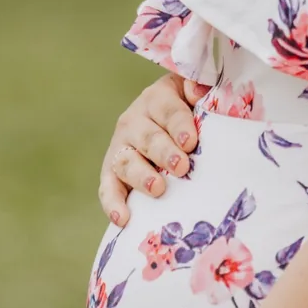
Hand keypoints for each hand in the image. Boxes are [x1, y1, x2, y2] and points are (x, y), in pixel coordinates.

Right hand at [98, 71, 211, 225]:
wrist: (167, 125)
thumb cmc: (189, 110)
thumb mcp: (194, 94)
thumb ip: (199, 88)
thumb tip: (198, 90)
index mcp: (157, 98)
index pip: (168, 110)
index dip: (179, 125)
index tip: (191, 141)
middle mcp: (134, 120)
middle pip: (148, 137)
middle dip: (164, 152)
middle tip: (181, 166)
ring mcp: (121, 146)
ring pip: (127, 161)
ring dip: (142, 176)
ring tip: (158, 188)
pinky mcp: (111, 171)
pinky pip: (107, 187)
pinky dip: (113, 203)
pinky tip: (123, 218)